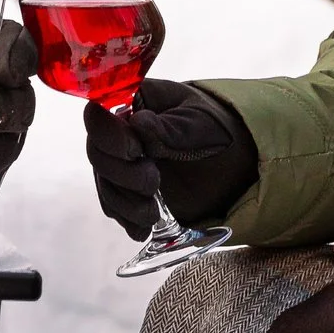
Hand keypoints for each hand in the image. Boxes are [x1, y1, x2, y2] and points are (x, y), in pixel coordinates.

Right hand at [82, 79, 258, 237]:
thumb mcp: (200, 124)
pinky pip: (117, 209)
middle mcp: (121, 134)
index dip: (110, 136)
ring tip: (154, 212)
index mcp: (134, 104)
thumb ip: (171, 127)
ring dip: (126, 204)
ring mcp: (123, 165)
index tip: (137, 150)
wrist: (235, 163)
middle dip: (123, 174)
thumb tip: (139, 123)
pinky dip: (129, 221)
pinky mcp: (131, 193)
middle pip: (98, 155)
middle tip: (154, 182)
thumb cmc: (216, 131)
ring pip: (106, 186)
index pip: (101, 117)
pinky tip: (145, 228)